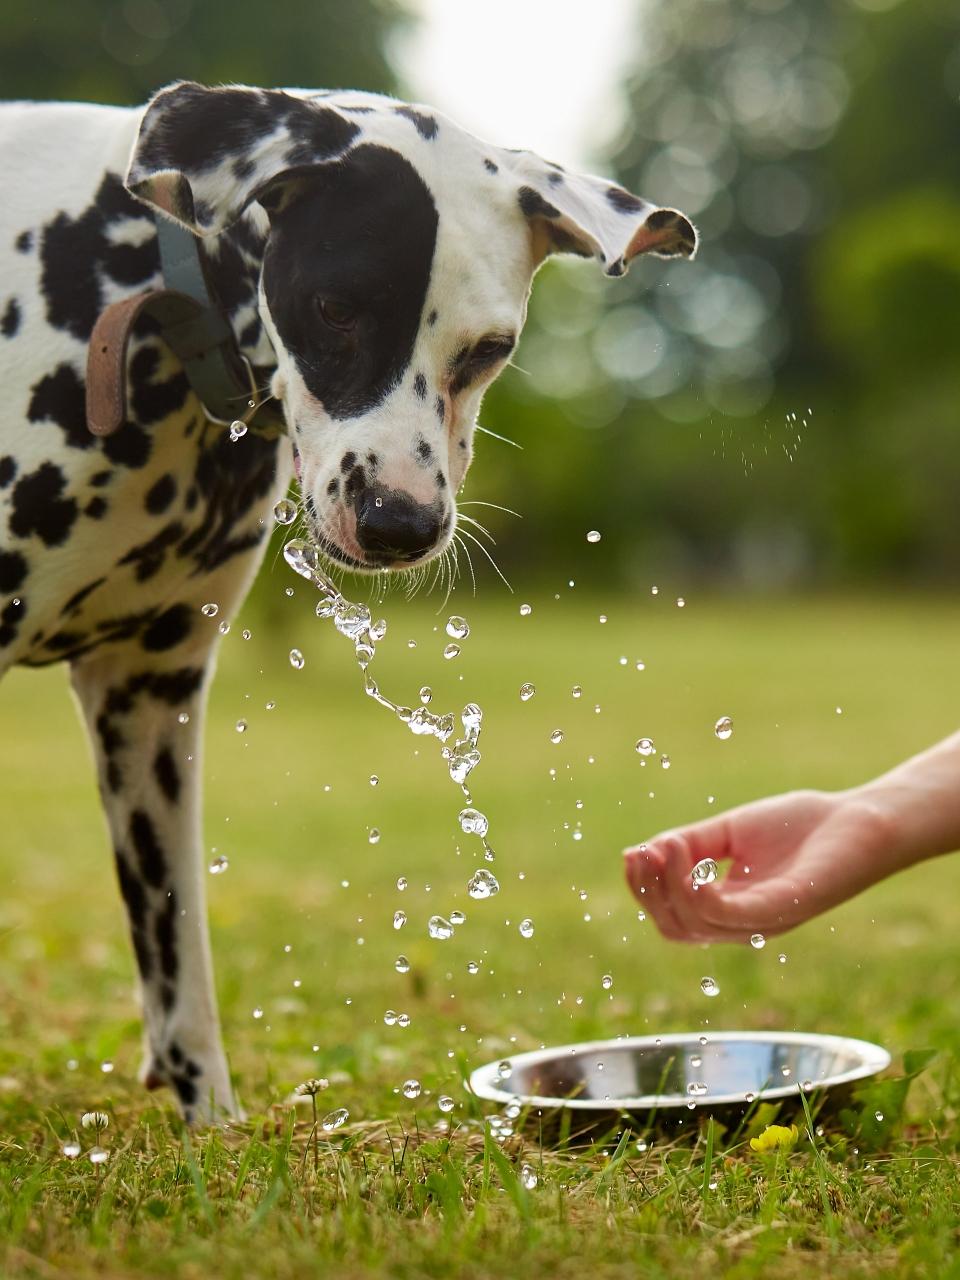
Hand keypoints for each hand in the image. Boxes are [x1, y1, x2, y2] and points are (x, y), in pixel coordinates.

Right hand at [623, 788, 902, 942]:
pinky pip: (729, 914)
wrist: (861, 820)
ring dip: (667, 886)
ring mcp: (764, 920)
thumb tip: (645, 852)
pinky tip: (685, 856)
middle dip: (648, 893)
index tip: (632, 852)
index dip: (644, 890)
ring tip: (661, 848)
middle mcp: (743, 924)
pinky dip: (697, 890)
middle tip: (639, 853)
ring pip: (696, 924)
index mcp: (729, 909)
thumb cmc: (800, 827)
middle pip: (675, 928)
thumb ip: (690, 844)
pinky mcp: (785, 908)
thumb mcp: (730, 832)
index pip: (672, 917)